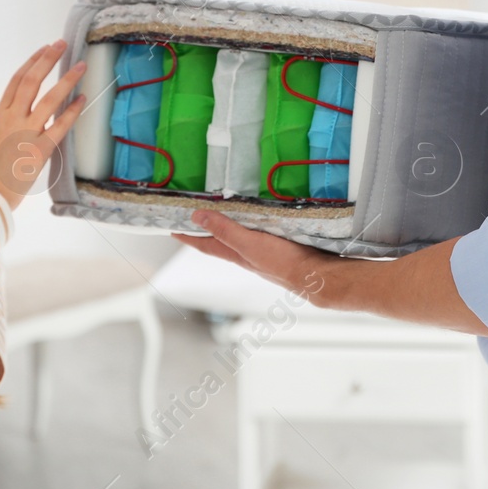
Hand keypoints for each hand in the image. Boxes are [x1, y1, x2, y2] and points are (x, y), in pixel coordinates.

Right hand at [0, 39, 85, 208]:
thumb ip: (9, 121)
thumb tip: (25, 109)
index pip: (16, 80)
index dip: (32, 62)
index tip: (44, 49)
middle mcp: (11, 120)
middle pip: (30, 81)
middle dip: (47, 60)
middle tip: (62, 44)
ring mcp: (25, 135)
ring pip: (48, 100)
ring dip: (67, 80)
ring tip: (80, 66)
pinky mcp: (38, 152)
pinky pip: (59, 128)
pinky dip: (72, 112)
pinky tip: (82, 100)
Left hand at [173, 210, 335, 306]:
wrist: (315, 276)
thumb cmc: (282, 263)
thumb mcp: (248, 243)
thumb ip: (224, 230)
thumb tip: (197, 216)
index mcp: (235, 254)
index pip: (205, 244)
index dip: (188, 236)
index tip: (172, 228)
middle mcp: (245, 254)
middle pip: (219, 241)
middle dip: (206, 230)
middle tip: (194, 216)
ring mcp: (262, 251)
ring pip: (238, 237)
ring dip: (229, 226)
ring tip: (222, 212)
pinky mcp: (278, 245)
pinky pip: (257, 232)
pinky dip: (251, 224)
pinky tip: (257, 218)